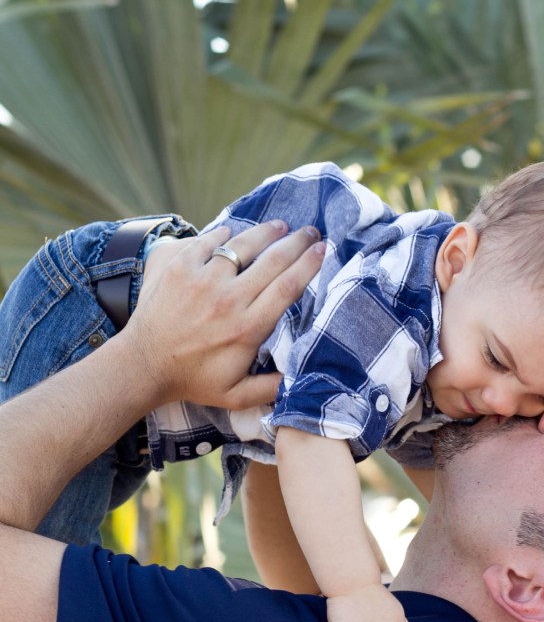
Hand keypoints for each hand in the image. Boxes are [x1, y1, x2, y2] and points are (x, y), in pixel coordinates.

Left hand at [122, 221, 324, 409]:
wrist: (143, 365)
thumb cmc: (192, 380)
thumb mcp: (236, 396)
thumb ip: (270, 389)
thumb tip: (300, 378)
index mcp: (248, 328)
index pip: (288, 286)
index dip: (309, 264)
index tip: (322, 250)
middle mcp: (229, 300)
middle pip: (274, 260)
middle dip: (297, 241)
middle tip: (310, 231)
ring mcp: (203, 280)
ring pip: (244, 244)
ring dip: (267, 231)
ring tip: (280, 226)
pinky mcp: (180, 267)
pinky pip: (210, 241)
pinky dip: (226, 233)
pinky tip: (235, 232)